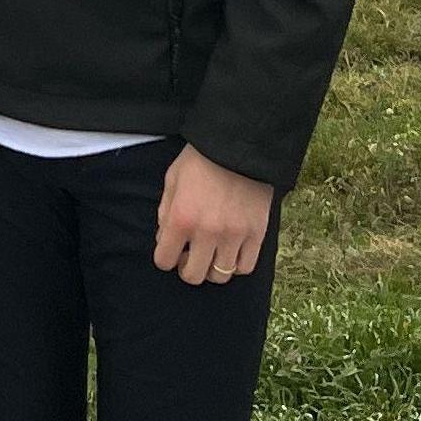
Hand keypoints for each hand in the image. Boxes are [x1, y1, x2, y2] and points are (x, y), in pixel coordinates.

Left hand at [152, 145, 271, 286]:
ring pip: (220, 275)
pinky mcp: (256, 234)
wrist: (241, 144)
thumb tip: (165, 239)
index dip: (166, 257)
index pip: (164, 261)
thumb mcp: (173, 179)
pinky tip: (231, 251)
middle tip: (191, 255)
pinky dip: (236, 265)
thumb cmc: (202, 158)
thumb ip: (165, 212)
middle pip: (193, 276)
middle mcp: (207, 232)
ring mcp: (234, 236)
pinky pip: (245, 267)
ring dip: (212, 267)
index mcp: (181, 218)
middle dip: (187, 268)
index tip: (172, 250)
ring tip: (212, 252)